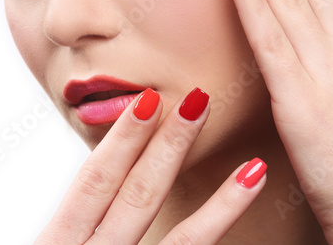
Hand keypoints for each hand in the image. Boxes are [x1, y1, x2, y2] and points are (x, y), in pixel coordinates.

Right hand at [34, 88, 266, 243]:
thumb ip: (79, 223)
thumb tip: (104, 183)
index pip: (94, 181)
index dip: (124, 139)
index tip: (150, 101)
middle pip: (134, 195)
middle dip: (169, 146)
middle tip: (199, 102)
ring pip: (172, 240)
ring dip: (218, 202)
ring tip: (252, 168)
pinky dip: (218, 240)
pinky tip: (253, 213)